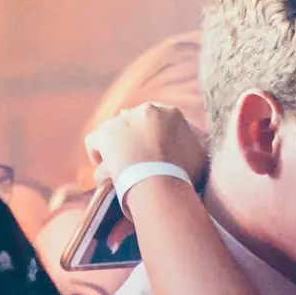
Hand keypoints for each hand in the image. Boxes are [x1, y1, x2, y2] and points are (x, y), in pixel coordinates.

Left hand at [84, 104, 208, 197]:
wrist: (161, 184)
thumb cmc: (184, 175)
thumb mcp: (201, 156)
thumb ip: (198, 143)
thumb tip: (199, 139)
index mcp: (171, 113)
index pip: (159, 117)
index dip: (155, 135)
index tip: (156, 151)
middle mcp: (145, 110)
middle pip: (135, 120)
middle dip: (134, 137)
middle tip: (137, 159)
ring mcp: (122, 121)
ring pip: (114, 130)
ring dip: (117, 146)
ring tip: (119, 166)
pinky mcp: (104, 135)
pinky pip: (94, 141)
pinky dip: (97, 155)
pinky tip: (103, 168)